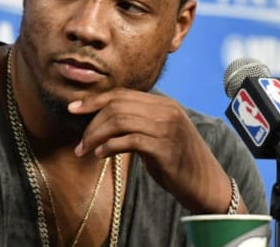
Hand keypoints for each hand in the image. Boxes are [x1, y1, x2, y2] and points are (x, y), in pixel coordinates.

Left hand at [69, 88, 245, 213]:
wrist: (206, 184)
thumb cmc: (178, 162)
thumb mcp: (158, 135)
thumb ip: (138, 123)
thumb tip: (103, 121)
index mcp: (164, 104)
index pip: (121, 94)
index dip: (94, 100)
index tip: (73, 109)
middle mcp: (167, 111)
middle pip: (117, 106)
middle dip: (92, 123)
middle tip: (79, 143)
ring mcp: (168, 128)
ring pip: (120, 121)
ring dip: (95, 137)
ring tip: (85, 151)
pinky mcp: (166, 148)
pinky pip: (129, 141)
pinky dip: (109, 147)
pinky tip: (100, 155)